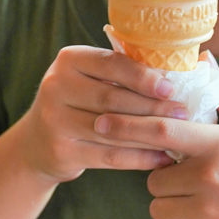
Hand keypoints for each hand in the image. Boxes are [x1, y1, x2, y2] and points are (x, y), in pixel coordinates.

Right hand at [19, 46, 182, 182]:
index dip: (142, 76)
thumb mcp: (89, 78)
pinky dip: (139, 158)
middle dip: (152, 106)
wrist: (37, 142)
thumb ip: (122, 72)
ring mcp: (55, 120)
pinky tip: (161, 158)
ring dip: (149, 134)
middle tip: (182, 113)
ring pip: (113, 129)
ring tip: (177, 137)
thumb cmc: (79, 102)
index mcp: (69, 59)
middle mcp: (56, 86)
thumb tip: (177, 74)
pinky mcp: (61, 151)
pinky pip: (109, 156)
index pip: (110, 63)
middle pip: (113, 97)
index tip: (170, 87)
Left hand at [94, 73, 218, 218]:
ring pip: (158, 208)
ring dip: (170, 203)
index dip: (126, 125)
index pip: (160, 131)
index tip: (101, 120)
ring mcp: (209, 213)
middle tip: (191, 175)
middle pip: (153, 177)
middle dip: (164, 175)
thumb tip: (205, 60)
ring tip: (201, 198)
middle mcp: (209, 179)